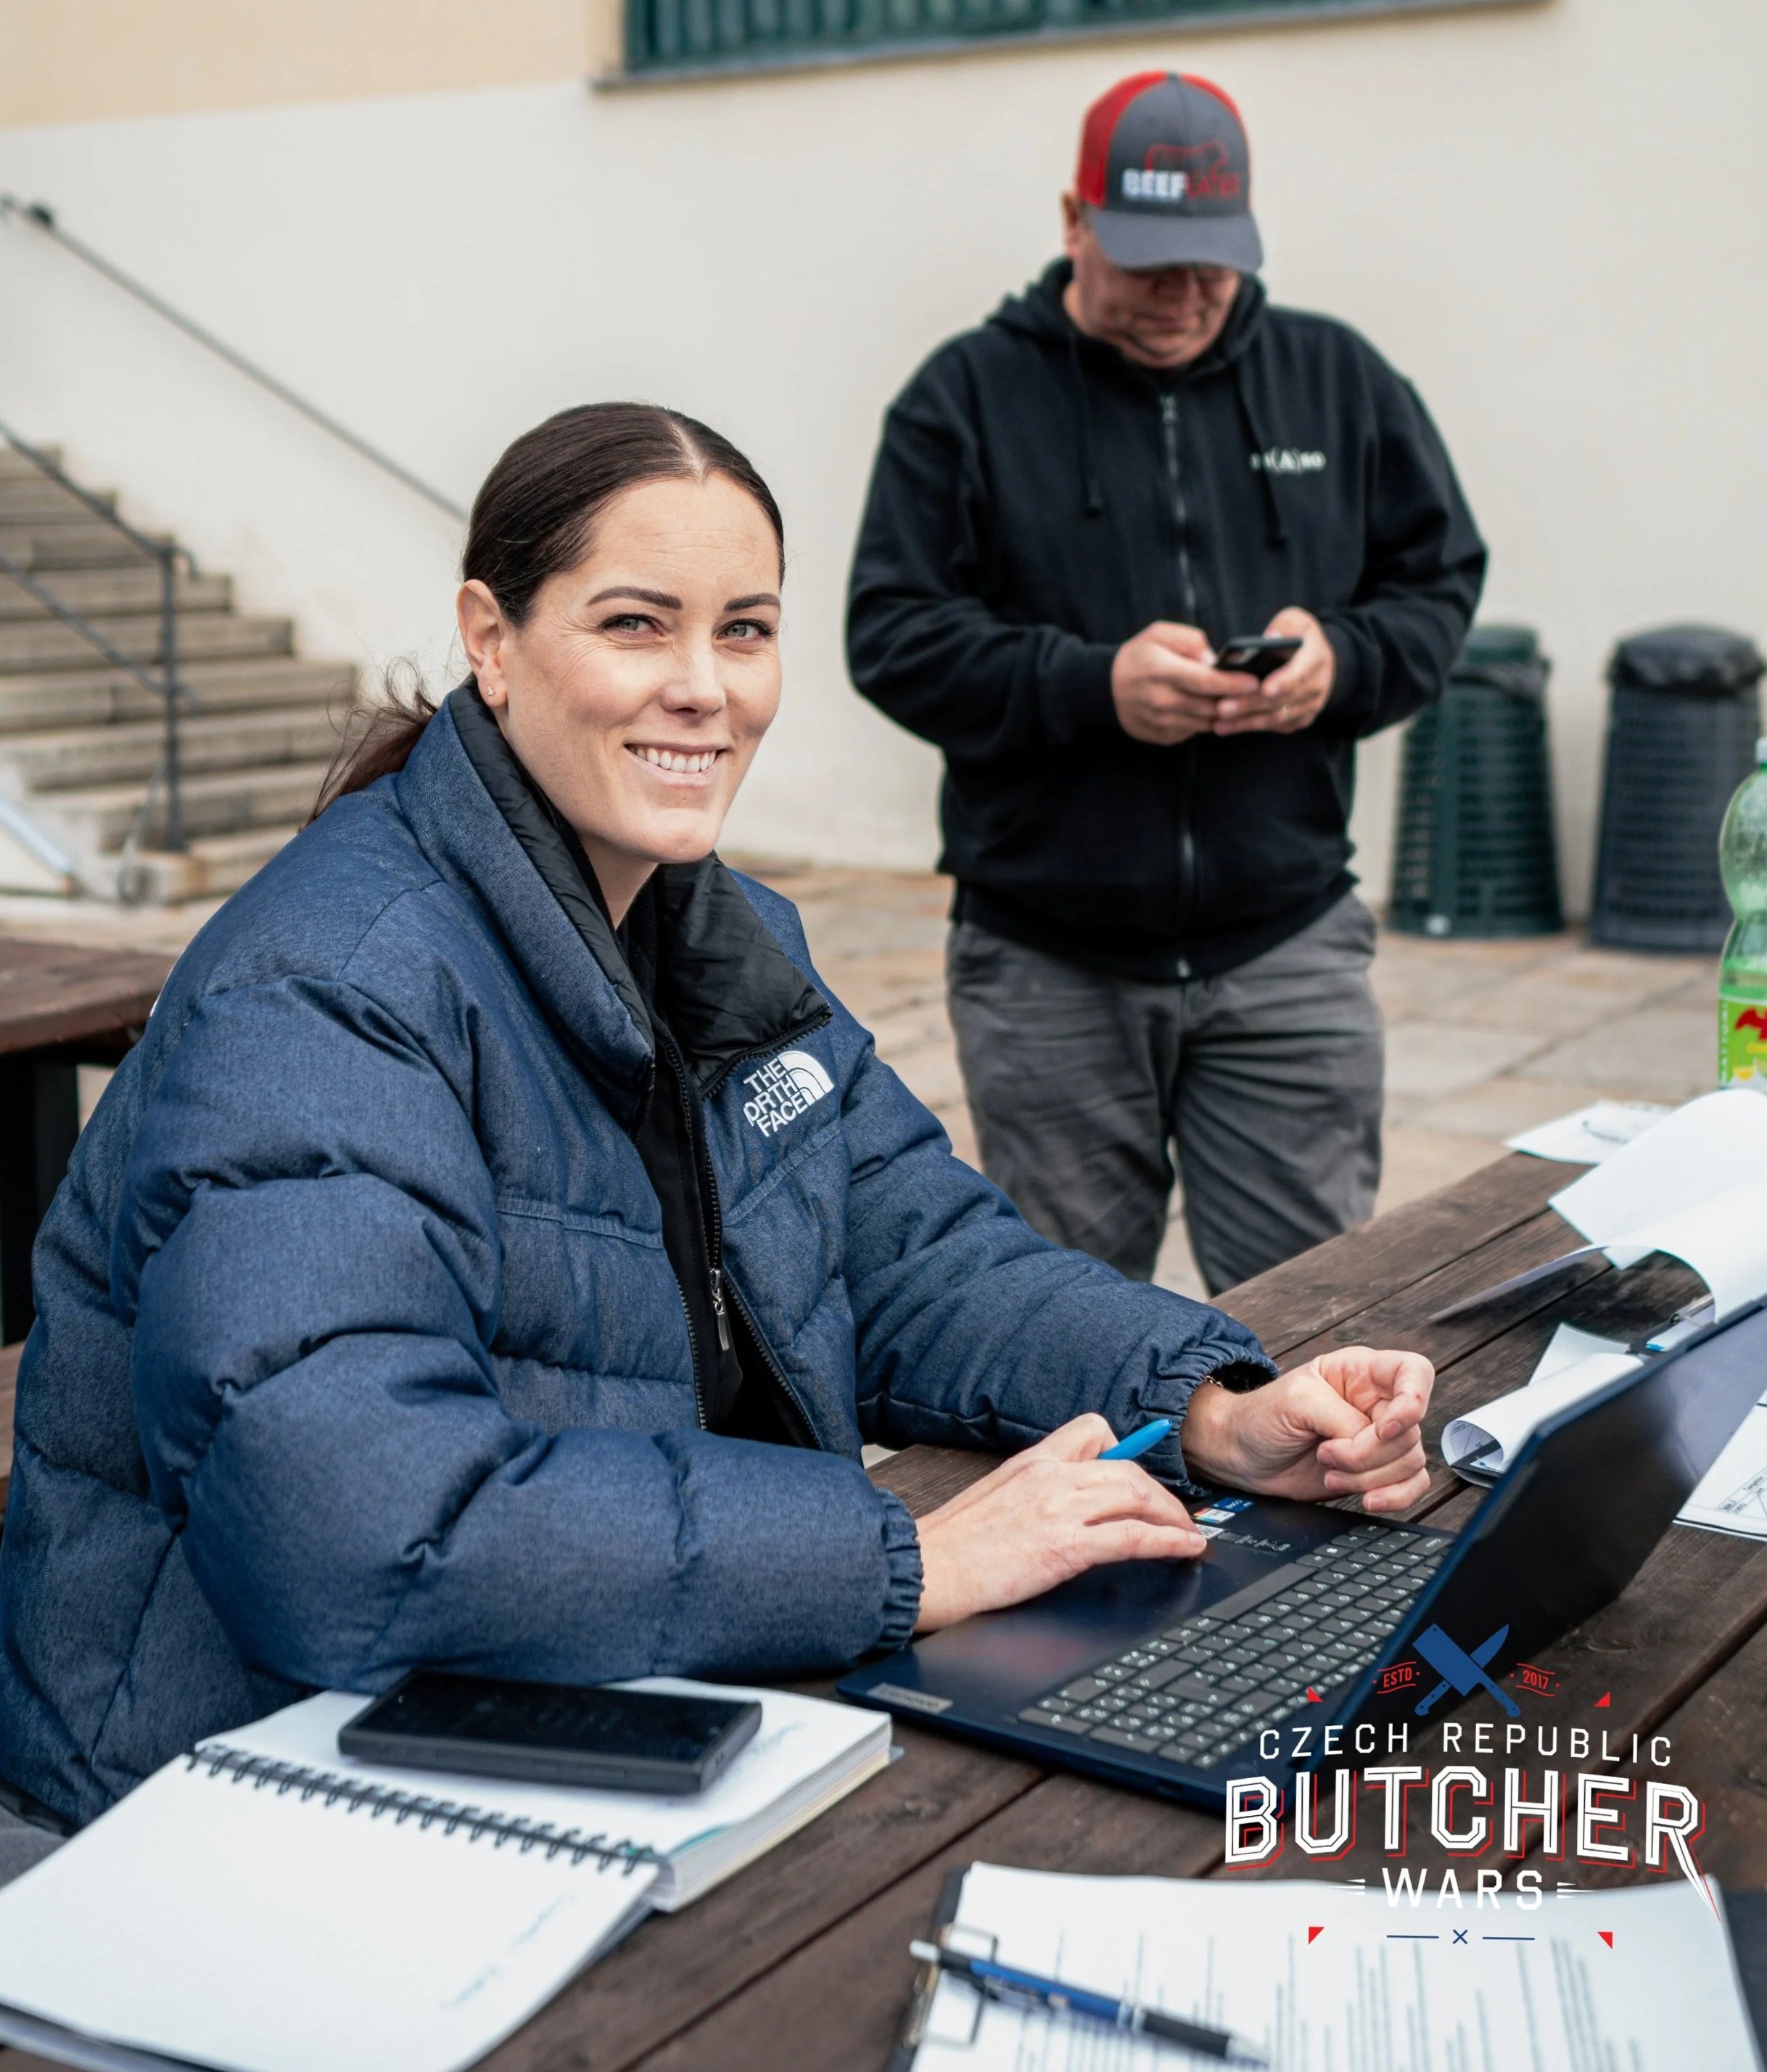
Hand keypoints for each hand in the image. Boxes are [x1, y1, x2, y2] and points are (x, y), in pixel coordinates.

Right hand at [913, 1414, 1206, 1633]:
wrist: (924, 1570)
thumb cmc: (950, 1546)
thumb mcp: (993, 1498)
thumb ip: (1030, 1491)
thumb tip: (1062, 1504)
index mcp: (1030, 1461)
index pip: (1093, 1430)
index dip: (1127, 1450)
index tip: (1143, 1474)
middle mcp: (1048, 1476)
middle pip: (1127, 1466)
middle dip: (1161, 1492)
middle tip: (1176, 1514)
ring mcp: (1058, 1508)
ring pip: (1137, 1494)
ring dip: (1171, 1515)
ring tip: (1186, 1533)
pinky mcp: (1064, 1546)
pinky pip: (1133, 1536)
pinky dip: (1168, 1540)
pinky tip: (1184, 1548)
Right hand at [1111, 622, 1259, 745]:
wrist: (1107, 688)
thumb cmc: (1139, 656)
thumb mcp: (1159, 633)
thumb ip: (1190, 640)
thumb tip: (1214, 661)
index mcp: (1160, 670)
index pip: (1205, 681)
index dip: (1232, 683)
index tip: (1254, 681)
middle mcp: (1160, 700)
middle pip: (1209, 705)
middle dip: (1234, 700)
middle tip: (1254, 692)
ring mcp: (1160, 722)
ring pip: (1205, 722)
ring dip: (1222, 713)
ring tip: (1234, 700)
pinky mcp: (1162, 736)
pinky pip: (1193, 731)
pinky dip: (1204, 721)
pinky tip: (1208, 708)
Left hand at [1179, 1347, 1434, 1514]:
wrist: (1242, 1456)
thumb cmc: (1262, 1416)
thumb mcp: (1297, 1401)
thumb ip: (1341, 1418)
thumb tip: (1373, 1440)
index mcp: (1361, 1372)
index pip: (1414, 1372)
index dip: (1413, 1401)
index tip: (1382, 1428)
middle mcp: (1376, 1403)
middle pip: (1410, 1430)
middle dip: (1367, 1452)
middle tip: (1326, 1453)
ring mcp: (1378, 1440)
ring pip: (1410, 1461)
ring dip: (1369, 1476)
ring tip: (1329, 1470)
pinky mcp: (1376, 1472)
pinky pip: (1411, 1486)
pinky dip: (1394, 1497)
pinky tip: (1367, 1499)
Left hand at [1211, 606, 1334, 735]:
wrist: (1316, 661)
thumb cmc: (1299, 636)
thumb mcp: (1296, 620)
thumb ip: (1286, 625)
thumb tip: (1271, 637)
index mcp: (1316, 658)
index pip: (1300, 673)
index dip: (1284, 681)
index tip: (1265, 688)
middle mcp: (1316, 686)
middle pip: (1282, 700)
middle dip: (1251, 704)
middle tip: (1222, 707)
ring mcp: (1308, 706)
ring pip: (1276, 718)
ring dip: (1246, 721)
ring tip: (1218, 722)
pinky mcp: (1298, 719)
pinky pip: (1273, 727)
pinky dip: (1248, 726)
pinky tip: (1225, 726)